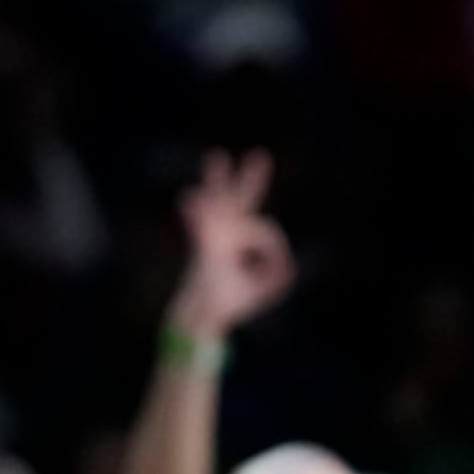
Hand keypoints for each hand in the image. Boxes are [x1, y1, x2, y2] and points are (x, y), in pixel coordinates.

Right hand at [170, 150, 294, 337]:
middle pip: (240, 201)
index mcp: (239, 239)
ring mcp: (213, 239)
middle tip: (262, 156)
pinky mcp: (205, 251)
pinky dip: (196, 216)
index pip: (266, 229)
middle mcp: (225, 233)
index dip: (275, 250)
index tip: (276, 265)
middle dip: (251, 180)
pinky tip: (190, 200)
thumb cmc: (234, 301)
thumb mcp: (268, 286)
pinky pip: (202, 231)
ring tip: (218, 155)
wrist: (207, 317)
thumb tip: (283, 257)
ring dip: (216, 181)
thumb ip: (282, 269)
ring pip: (220, 205)